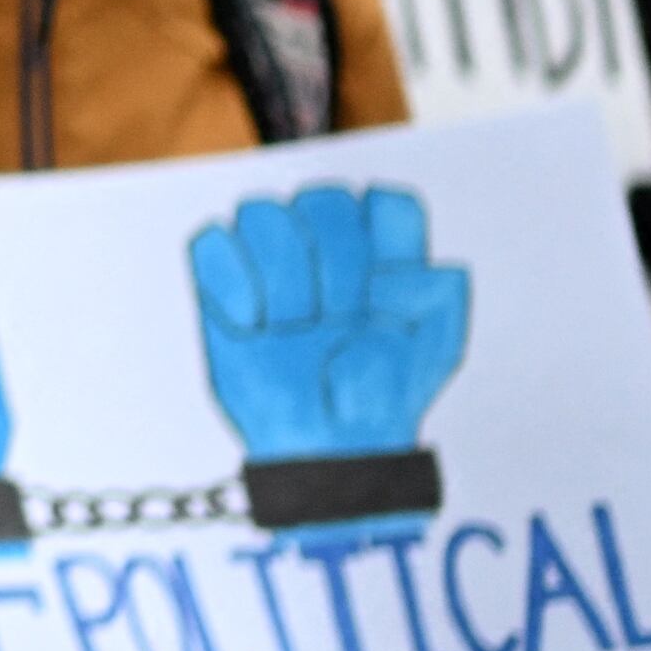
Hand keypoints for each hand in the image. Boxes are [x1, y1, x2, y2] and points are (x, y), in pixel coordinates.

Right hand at [192, 186, 470, 456]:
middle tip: (335, 315)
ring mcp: (271, 266)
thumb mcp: (433, 354)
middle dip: (332, 261)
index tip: (382, 290)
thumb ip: (440, 298)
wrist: (321, 453)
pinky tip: (251, 322)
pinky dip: (229, 278)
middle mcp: (326, 252)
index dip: (386, 240)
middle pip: (324, 198)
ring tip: (289, 325)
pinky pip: (210, 241)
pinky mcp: (224, 286)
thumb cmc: (376, 402)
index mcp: (383, 258)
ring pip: (263, 211)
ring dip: (280, 272)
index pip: (388, 204)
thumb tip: (406, 269)